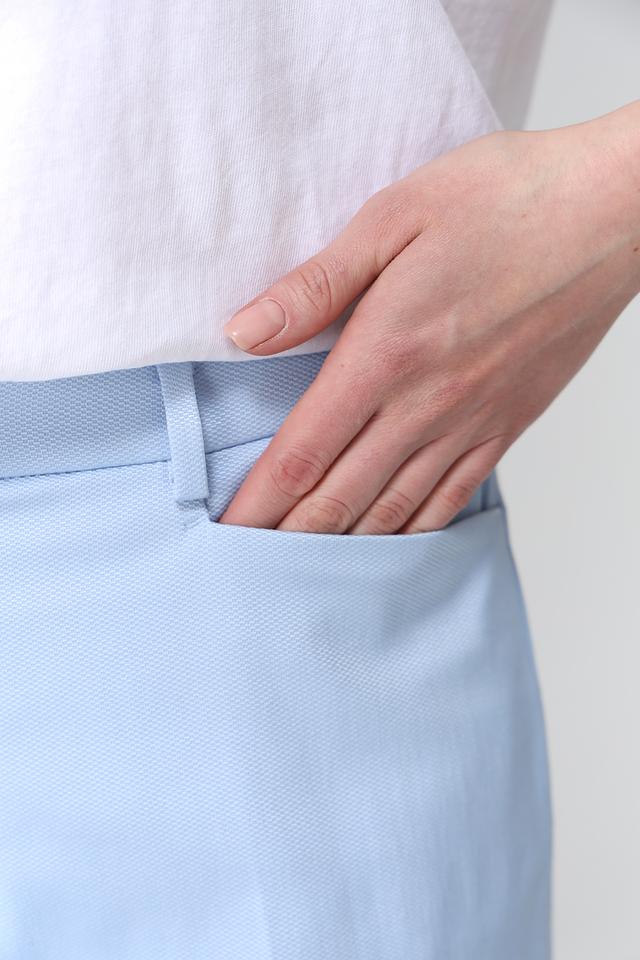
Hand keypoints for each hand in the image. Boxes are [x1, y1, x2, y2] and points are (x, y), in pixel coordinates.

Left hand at [219, 102, 639, 533]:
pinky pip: (452, 497)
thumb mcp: (393, 217)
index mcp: (386, 352)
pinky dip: (413, 531)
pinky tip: (391, 545)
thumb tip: (245, 333)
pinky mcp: (507, 424)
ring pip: (394, 509)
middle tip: (252, 569)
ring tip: (305, 575)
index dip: (259, 500)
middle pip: (341, 496)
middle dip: (287, 538)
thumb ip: (316, 285)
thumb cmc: (507, 200)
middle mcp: (426, 403)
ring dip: (344, 546)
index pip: (303, 451)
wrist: (610, 214)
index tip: (227, 533)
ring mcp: (471, 421)